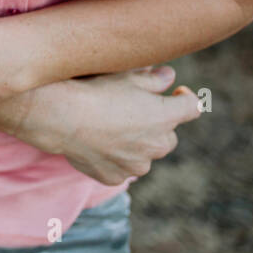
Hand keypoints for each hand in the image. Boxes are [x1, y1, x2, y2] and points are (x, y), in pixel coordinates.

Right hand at [11, 68, 201, 184]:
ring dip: (135, 145)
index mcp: (165, 116)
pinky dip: (113, 158)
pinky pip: (120, 169)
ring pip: (144, 155)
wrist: (59, 116)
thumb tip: (169, 76)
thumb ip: (153, 79)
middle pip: (168, 136)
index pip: (192, 107)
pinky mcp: (114, 176)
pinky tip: (95, 144)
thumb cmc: (94, 91)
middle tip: (132, 113)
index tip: (174, 94)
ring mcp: (136, 165)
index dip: (184, 98)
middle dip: (156, 126)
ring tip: (109, 129)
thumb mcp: (126, 76)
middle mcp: (157, 144)